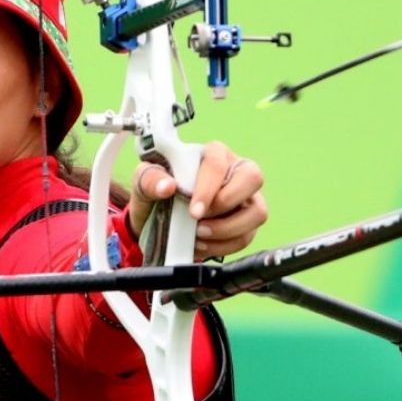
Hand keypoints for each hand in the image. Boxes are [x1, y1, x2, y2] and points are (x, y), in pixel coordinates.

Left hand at [127, 142, 266, 261]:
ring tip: (199, 236)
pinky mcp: (246, 222)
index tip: (194, 212)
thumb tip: (166, 186)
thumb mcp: (144, 183)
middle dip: (225, 206)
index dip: (208, 189)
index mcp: (212, 153)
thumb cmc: (156, 192)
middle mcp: (235, 171)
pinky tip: (202, 245)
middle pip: (253, 178)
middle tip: (199, 222)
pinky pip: (247, 236)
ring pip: (257, 212)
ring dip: (227, 230)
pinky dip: (223, 247)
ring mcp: (245, 198)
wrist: (155, 219)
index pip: (218, 164)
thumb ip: (150, 180)